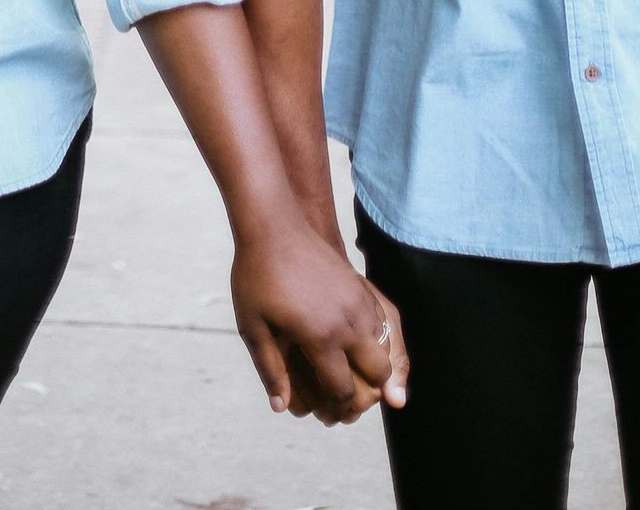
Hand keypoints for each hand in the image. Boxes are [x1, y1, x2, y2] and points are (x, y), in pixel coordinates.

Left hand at [231, 219, 407, 423]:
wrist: (273, 224)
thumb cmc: (257, 275)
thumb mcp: (253, 326)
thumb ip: (270, 369)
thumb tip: (282, 407)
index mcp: (320, 337)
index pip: (343, 390)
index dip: (339, 408)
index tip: (330, 415)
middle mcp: (347, 322)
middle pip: (378, 374)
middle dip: (367, 393)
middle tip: (348, 398)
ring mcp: (358, 301)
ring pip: (386, 348)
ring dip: (375, 366)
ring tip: (355, 374)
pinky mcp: (361, 285)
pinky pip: (383, 323)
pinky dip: (377, 340)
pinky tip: (357, 343)